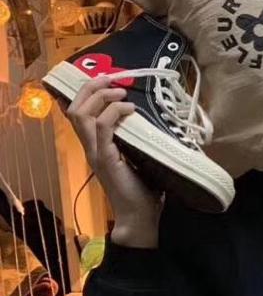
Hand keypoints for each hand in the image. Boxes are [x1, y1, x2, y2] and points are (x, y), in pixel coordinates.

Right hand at [65, 76, 161, 248]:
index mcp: (95, 147)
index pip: (78, 114)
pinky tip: (130, 109)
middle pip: (75, 109)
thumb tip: (153, 123)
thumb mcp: (139, 159)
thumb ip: (137, 142)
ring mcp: (95, 153)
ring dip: (101, 97)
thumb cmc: (142, 191)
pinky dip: (115, 113)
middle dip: (90, 88)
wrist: (139, 217)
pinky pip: (103, 128)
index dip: (87, 93)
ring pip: (82, 115)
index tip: (106, 80)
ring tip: (121, 92)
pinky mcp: (106, 159)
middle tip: (111, 78)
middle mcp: (90, 148)